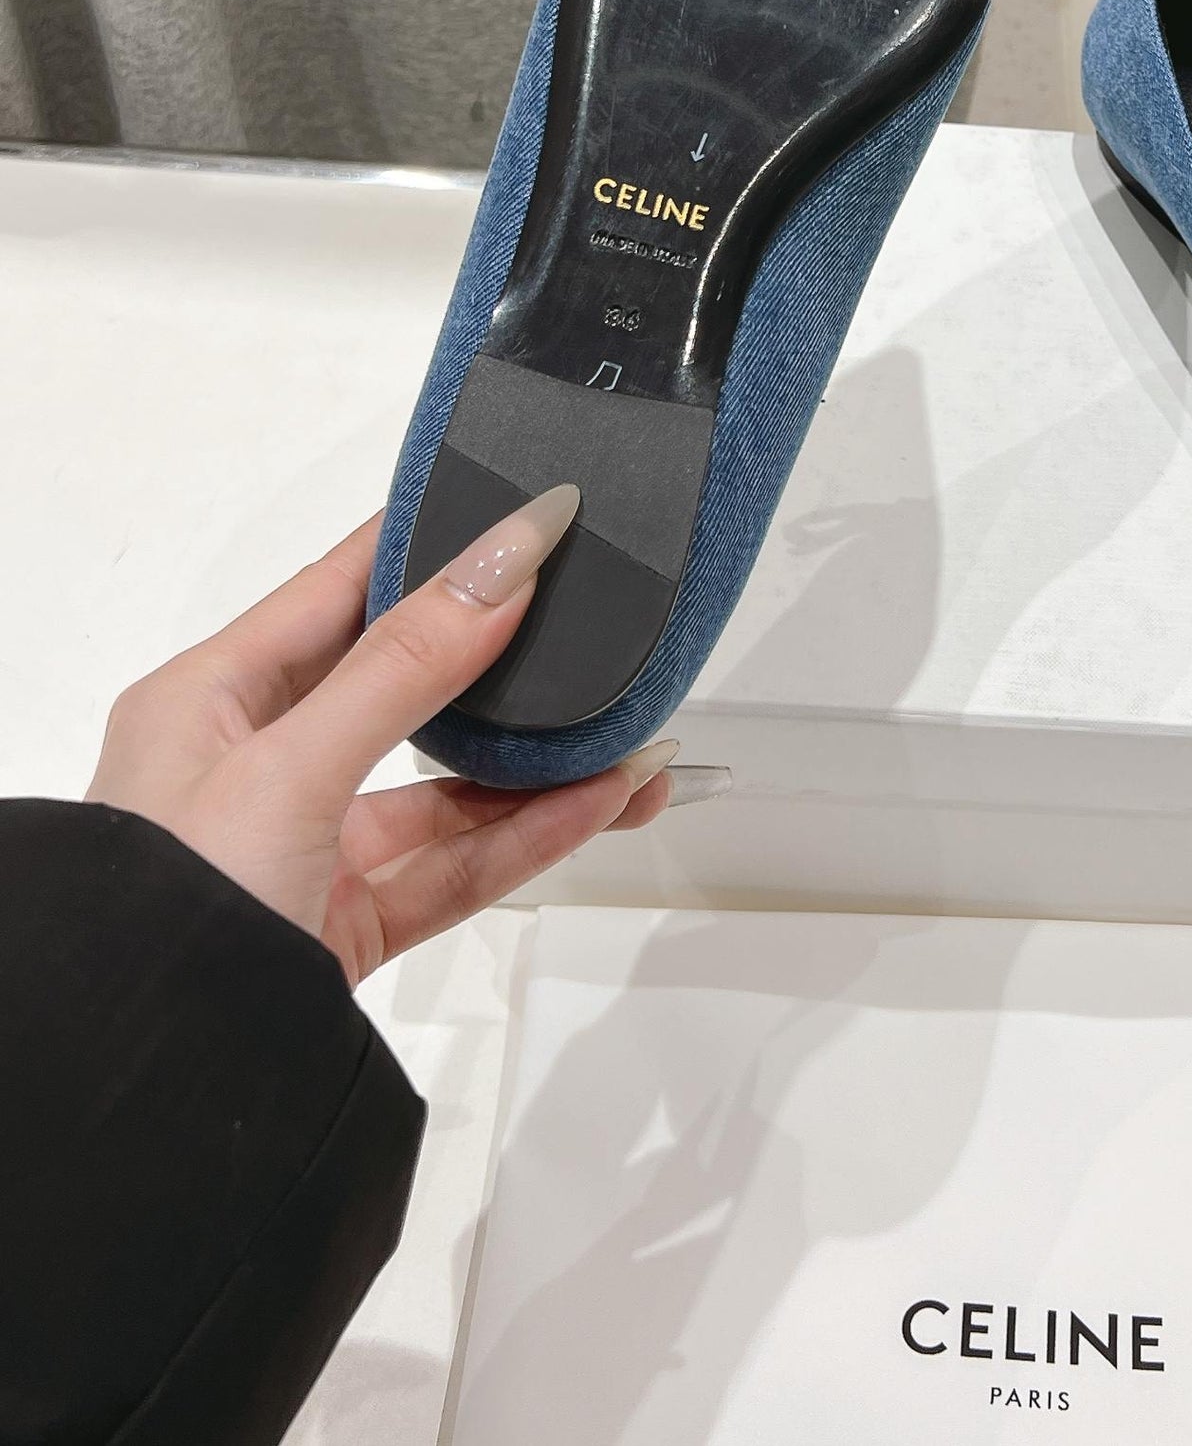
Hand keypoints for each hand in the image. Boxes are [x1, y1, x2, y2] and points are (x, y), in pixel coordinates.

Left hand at [86, 488, 719, 986]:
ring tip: (635, 748)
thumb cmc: (164, 917)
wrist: (142, 1092)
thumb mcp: (289, 768)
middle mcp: (253, 764)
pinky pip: (449, 866)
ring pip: (441, 790)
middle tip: (600, 635)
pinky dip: (524, 838)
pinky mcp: (340, 925)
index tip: (527, 514)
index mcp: (210, 698)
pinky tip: (596, 808)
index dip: (434, 547)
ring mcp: (301, 850)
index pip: (340, 589)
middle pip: (406, 689)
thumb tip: (502, 559)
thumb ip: (404, 666)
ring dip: (539, 770)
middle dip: (511, 671)